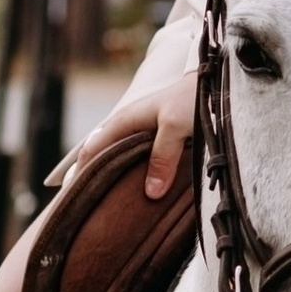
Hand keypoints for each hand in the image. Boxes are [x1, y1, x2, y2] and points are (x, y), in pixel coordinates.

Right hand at [77, 68, 198, 200]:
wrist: (217, 82)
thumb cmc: (194, 99)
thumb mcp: (177, 126)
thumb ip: (162, 157)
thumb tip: (150, 193)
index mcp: (125, 120)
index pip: (91, 149)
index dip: (79, 172)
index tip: (73, 198)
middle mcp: (129, 125)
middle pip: (101, 155)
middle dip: (92, 177)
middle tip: (86, 208)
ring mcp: (143, 131)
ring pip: (119, 157)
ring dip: (113, 176)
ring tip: (108, 204)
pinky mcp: (159, 138)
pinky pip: (137, 159)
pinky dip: (131, 173)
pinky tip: (137, 191)